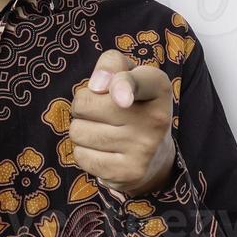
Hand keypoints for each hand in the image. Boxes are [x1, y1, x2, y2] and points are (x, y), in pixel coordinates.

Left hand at [69, 49, 175, 197]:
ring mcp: (143, 149)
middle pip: (85, 103)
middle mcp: (155, 119)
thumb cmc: (133, 103)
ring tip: (103, 130)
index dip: (123, 87)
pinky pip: (81, 156)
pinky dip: (84, 152)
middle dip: (83, 105)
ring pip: (78, 131)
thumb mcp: (128, 74)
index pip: (138, 82)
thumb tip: (96, 86)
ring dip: (82, 129)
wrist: (155, 155)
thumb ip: (111, 64)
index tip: (120, 99)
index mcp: (158, 87)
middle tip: (101, 111)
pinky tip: (103, 150)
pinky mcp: (128, 172)